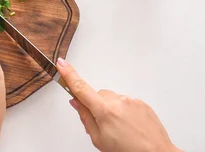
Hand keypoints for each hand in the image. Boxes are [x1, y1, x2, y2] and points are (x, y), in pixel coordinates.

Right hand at [57, 58, 180, 151]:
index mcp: (104, 111)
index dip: (69, 75)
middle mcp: (118, 101)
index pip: (81, 88)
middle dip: (96, 106)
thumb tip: (77, 103)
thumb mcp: (99, 140)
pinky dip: (124, 111)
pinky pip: (126, 102)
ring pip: (112, 99)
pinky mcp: (142, 103)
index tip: (62, 64)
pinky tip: (130, 126)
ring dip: (111, 109)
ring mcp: (132, 101)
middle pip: (98, 95)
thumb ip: (86, 119)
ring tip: (120, 129)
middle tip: (103, 125)